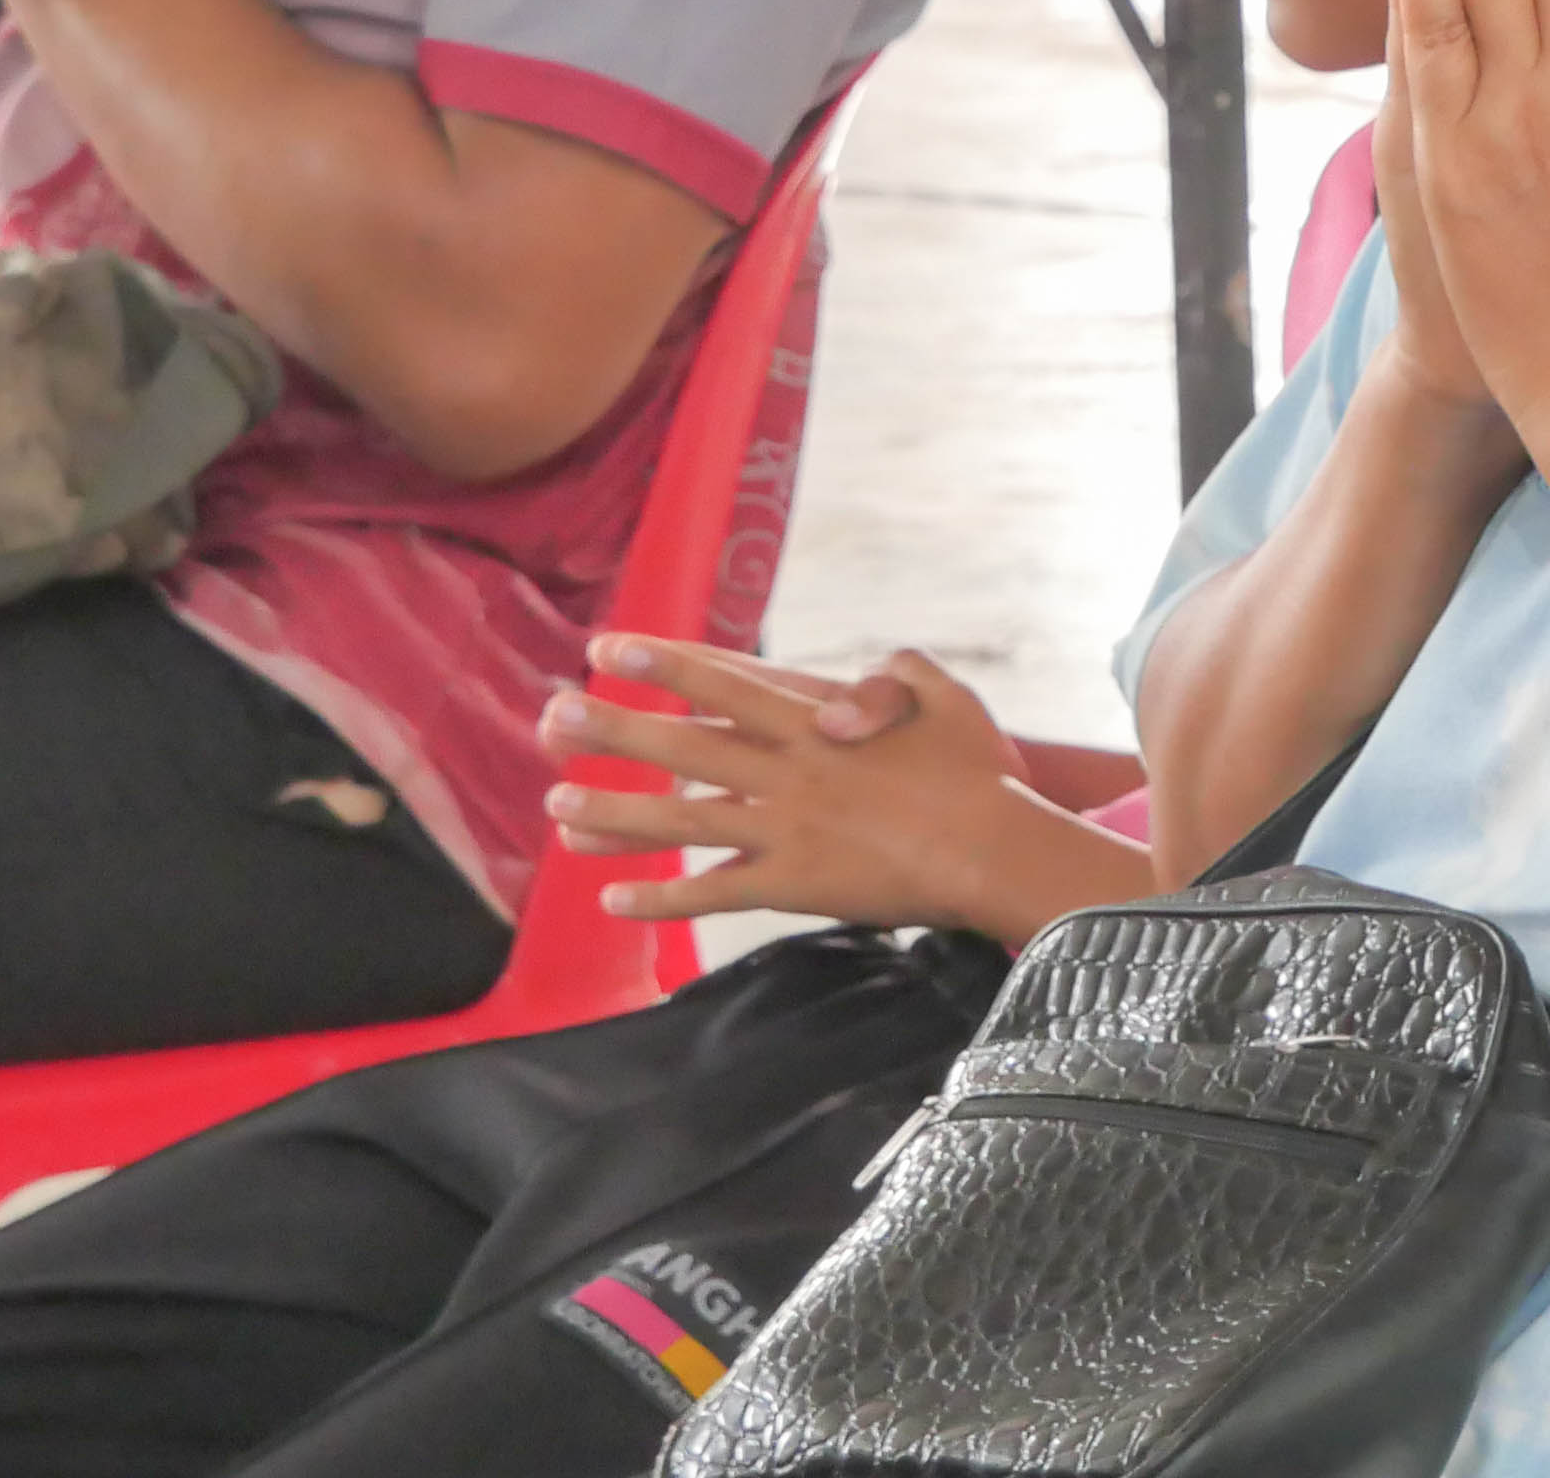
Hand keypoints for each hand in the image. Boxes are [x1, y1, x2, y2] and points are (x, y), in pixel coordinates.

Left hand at [538, 636, 1151, 943]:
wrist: (996, 850)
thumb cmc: (979, 770)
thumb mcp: (944, 693)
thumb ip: (894, 674)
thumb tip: (844, 694)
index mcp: (818, 720)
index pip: (723, 685)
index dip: (662, 666)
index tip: (607, 651)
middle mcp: (788, 771)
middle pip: (685, 746)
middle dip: (614, 730)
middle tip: (553, 718)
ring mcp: (785, 830)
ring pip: (683, 820)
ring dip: (616, 814)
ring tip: (557, 807)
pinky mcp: (794, 885)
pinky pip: (715, 892)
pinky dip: (664, 896)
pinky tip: (613, 897)